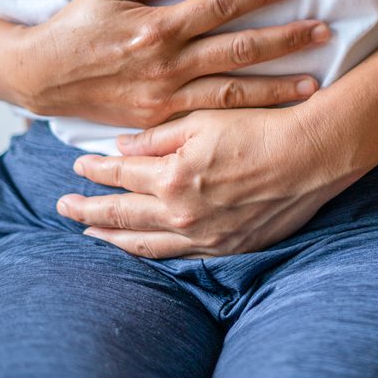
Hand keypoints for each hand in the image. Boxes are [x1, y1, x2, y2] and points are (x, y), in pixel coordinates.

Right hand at [12, 0, 332, 127]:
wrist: (41, 76)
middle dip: (286, 41)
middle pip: (239, 50)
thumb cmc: (78, 25)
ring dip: (277, 88)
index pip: (222, 6)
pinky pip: (211, 117)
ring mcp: (166, 97)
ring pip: (233, 92)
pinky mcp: (161, 120)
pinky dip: (245, 115)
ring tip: (316, 83)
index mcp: (158, 27)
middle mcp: (167, 65)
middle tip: (324, 31)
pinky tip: (273, 114)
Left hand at [53, 105, 357, 258]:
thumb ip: (159, 136)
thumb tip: (122, 148)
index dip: (95, 170)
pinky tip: (143, 247)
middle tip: (64, 206)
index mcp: (172, 178)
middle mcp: (182, 215)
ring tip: (91, 233)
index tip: (77, 166)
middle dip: (89, 209)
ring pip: (145, 244)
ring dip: (113, 237)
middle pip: (121, 215)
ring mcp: (205, 237)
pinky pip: (180, 257)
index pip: (119, 176)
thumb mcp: (205, 120)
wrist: (313, 156)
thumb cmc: (261, 129)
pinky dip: (154, 252)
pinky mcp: (229, 247)